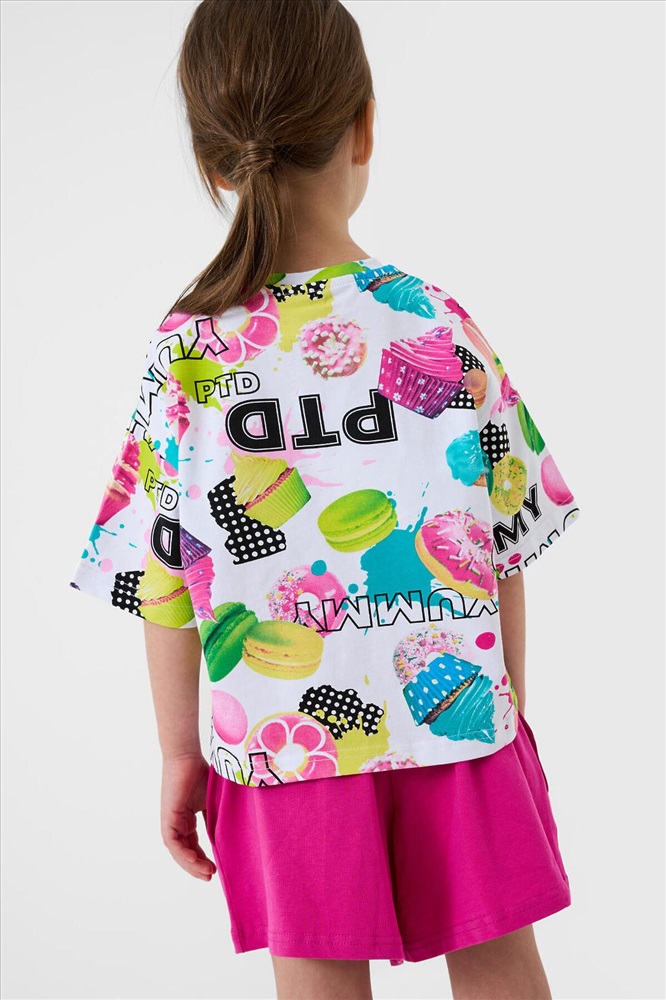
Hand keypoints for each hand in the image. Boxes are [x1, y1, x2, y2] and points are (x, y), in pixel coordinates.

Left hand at [160, 753, 216, 880]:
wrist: (187, 755)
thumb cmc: (202, 772)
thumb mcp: (212, 801)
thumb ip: (217, 817)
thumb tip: (231, 835)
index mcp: (187, 819)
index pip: (192, 846)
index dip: (202, 859)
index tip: (215, 869)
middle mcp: (177, 822)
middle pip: (185, 852)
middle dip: (197, 867)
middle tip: (210, 876)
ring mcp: (171, 820)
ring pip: (178, 850)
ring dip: (191, 864)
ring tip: (206, 872)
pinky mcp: (168, 816)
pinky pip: (173, 841)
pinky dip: (182, 853)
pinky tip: (194, 860)